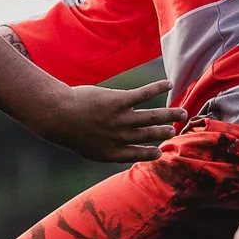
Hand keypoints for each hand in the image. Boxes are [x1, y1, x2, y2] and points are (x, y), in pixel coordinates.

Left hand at [36, 79, 180, 163]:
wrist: (57, 115)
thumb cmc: (66, 129)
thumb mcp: (84, 145)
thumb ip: (100, 147)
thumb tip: (109, 146)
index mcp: (111, 153)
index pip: (137, 154)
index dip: (151, 153)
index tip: (160, 152)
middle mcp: (120, 138)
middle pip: (148, 135)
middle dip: (164, 133)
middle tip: (173, 130)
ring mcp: (121, 119)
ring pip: (152, 117)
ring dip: (169, 115)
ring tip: (181, 113)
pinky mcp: (120, 101)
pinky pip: (144, 94)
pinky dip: (158, 88)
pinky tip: (169, 85)